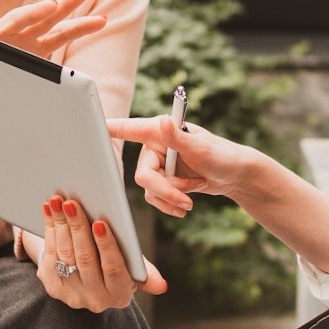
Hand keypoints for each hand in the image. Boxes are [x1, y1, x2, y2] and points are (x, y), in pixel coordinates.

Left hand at [38, 194, 166, 310]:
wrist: (88, 278)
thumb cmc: (116, 264)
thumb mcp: (133, 268)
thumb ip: (145, 272)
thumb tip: (162, 286)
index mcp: (120, 295)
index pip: (113, 269)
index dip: (106, 245)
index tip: (100, 222)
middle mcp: (95, 300)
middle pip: (85, 259)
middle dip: (78, 227)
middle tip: (71, 202)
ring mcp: (72, 295)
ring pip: (65, 255)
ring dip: (60, 224)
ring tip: (59, 201)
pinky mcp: (53, 287)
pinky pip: (49, 256)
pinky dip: (49, 230)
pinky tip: (49, 210)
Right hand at [107, 116, 250, 217]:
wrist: (235, 176)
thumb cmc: (222, 155)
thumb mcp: (201, 148)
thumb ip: (178, 138)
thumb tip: (163, 121)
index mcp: (160, 132)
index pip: (130, 129)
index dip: (111, 128)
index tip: (94, 125)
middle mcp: (155, 146)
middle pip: (143, 175)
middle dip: (166, 190)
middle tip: (186, 200)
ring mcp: (158, 165)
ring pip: (149, 190)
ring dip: (171, 198)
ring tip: (193, 197)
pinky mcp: (163, 180)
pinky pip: (155, 198)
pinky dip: (170, 204)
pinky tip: (185, 206)